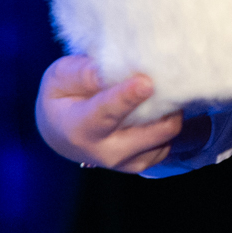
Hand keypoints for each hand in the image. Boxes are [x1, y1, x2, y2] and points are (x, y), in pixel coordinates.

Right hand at [35, 56, 195, 171]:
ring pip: (164, 140)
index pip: (108, 113)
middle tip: (171, 76)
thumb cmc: (60, 98)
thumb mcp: (60, 77)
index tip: (146, 82)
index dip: (128, 97)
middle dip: (166, 106)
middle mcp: (105, 152)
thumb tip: (109, 68)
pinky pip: (166, 146)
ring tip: (165, 89)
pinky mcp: (140, 164)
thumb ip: (83, 72)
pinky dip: (168, 126)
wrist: (60, 133)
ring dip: (170, 115)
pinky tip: (161, 107)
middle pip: (151, 132)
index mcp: (80, 128)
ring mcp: (125, 162)